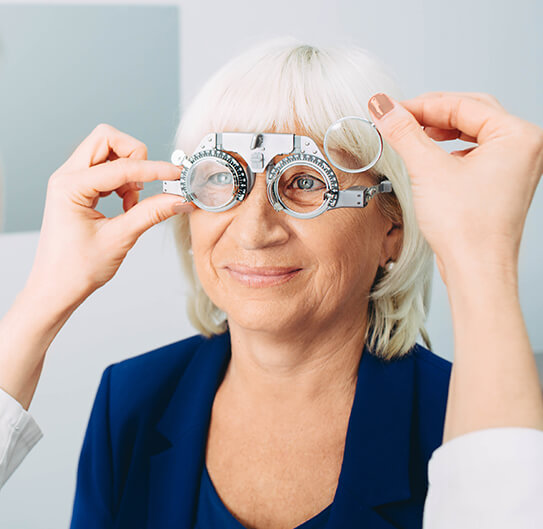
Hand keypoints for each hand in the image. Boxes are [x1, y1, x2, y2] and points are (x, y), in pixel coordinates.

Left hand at [25, 123, 192, 310]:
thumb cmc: (76, 269)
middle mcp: (67, 177)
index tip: (177, 175)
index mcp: (70, 186)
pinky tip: (126, 204)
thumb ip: (152, 213)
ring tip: (132, 201)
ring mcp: (72, 181)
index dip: (154, 170)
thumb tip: (179, 199)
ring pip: (106, 150)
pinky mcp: (79, 189)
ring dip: (128, 169)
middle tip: (146, 183)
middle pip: (107, 138)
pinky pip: (105, 168)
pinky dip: (122, 180)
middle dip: (134, 155)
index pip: (121, 166)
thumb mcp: (120, 238)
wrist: (57, 288)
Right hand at [367, 92, 542, 281]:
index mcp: (518, 136)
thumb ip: (404, 133)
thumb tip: (384, 108)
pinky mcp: (501, 183)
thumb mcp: (428, 170)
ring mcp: (514, 167)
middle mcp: (523, 148)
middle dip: (432, 115)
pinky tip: (431, 158)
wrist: (476, 270)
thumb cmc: (468, 229)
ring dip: (440, 132)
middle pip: (471, 114)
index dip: (422, 105)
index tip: (393, 109)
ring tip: (412, 136)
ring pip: (472, 133)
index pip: (463, 105)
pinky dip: (449, 151)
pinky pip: (474, 154)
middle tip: (400, 119)